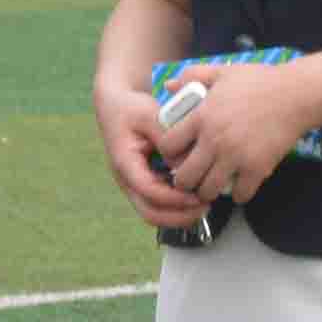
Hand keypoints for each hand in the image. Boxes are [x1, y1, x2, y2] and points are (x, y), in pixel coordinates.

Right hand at [94, 80, 208, 229]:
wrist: (116, 105)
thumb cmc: (131, 108)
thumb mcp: (150, 115)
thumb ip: (167, 138)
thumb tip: (186, 163)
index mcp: (124, 163)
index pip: (148, 191)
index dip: (174, 199)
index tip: (197, 197)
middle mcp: (126, 180)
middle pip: (150, 213)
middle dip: (179, 216)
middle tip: (205, 208)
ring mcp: (133, 184)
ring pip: (154, 213)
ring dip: (179, 214)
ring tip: (204, 205)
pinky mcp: (143, 182)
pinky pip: (158, 203)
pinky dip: (176, 206)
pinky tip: (195, 197)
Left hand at [158, 57, 310, 204]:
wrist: (296, 94)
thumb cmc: (259, 81)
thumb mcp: (222, 71)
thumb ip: (192, 75)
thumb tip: (168, 85)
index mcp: (202, 117)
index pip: (168, 146)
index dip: (168, 152)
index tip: (177, 153)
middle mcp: (214, 140)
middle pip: (184, 177)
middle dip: (184, 180)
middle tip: (193, 175)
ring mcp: (236, 157)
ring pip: (208, 191)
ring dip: (209, 190)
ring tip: (214, 182)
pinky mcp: (257, 169)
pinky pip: (240, 195)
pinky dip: (238, 193)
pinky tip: (240, 183)